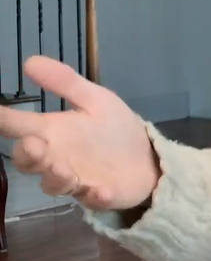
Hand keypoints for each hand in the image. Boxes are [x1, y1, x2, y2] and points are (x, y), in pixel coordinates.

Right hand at [0, 56, 158, 210]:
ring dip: (56, 177)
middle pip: (28, 162)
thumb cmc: (113, 128)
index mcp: (52, 131)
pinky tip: (101, 191)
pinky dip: (95, 196)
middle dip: (27, 155)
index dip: (2, 120)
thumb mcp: (95, 99)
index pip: (17, 126)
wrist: (146, 157)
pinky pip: (93, 199)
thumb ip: (65, 83)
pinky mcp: (99, 195)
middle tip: (35, 145)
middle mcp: (56, 157)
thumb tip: (29, 61)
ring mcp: (76, 179)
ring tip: (64, 169)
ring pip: (54, 185)